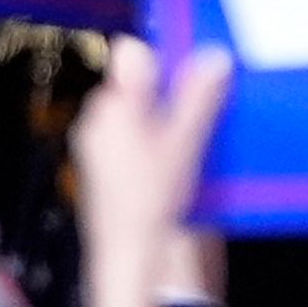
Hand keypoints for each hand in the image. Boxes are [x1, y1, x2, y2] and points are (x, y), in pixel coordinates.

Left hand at [68, 39, 231, 289]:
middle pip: (138, 85)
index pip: (135, 55)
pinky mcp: (100, 164)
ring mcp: (95, 142)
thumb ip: (197, 98)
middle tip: (199, 117)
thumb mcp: (183, 143)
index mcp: (112, 104)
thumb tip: (213, 56)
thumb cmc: (149, 199)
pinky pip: (129, 137)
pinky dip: (151, 142)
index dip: (167, 60)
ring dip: (163, 120)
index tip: (196, 73)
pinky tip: (170, 164)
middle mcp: (96, 118)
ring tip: (187, 145)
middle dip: (169, 94)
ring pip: (135, 113)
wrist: (127, 251)